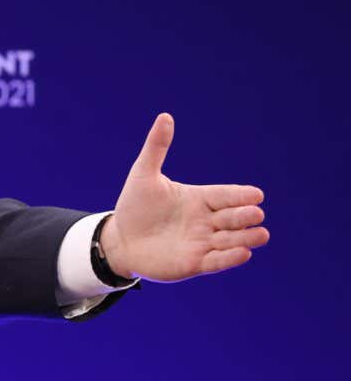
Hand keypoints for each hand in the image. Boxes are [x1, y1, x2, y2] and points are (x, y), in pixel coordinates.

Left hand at [101, 113, 268, 282]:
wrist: (119, 239)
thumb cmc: (134, 206)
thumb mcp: (143, 175)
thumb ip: (157, 147)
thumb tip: (165, 116)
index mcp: (199, 198)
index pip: (225, 195)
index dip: (240, 196)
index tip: (256, 195)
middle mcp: (205, 221)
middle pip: (233, 217)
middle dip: (245, 216)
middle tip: (255, 213)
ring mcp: (202, 243)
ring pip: (230, 240)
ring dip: (246, 238)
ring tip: (261, 235)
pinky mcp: (194, 263)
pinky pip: (217, 261)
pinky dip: (230, 258)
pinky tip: (243, 253)